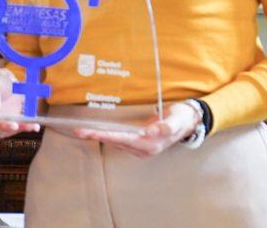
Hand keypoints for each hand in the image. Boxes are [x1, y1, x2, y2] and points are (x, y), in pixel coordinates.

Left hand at [70, 101, 198, 157]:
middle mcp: (144, 149)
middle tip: (78, 131)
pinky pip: (120, 140)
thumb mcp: (176, 119)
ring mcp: (142, 147)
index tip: (94, 133)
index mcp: (151, 144)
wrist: (188, 122)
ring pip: (116, 142)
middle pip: (116, 142)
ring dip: (99, 137)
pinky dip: (107, 136)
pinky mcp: (139, 143)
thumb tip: (152, 130)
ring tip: (81, 131)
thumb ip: (166, 126)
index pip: (124, 139)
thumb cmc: (181, 118)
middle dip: (97, 137)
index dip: (107, 136)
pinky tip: (97, 132)